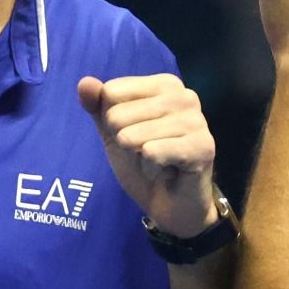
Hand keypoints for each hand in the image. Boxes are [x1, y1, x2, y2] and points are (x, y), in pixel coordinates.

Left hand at [77, 74, 216, 238]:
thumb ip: (98, 106)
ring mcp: (197, 120)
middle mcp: (185, 96)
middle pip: (118, 115)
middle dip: (123, 141)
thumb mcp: (113, 132)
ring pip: (133, 136)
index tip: (135, 134)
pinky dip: (150, 168)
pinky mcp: (203, 146)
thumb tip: (85, 83)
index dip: (112, 121)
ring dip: (137, 157)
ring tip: (156, 161)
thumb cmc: (144, 163)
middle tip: (146, 152)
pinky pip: (152, 153)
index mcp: (165, 84)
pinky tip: (167, 170)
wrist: (171, 205)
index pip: (111, 92)